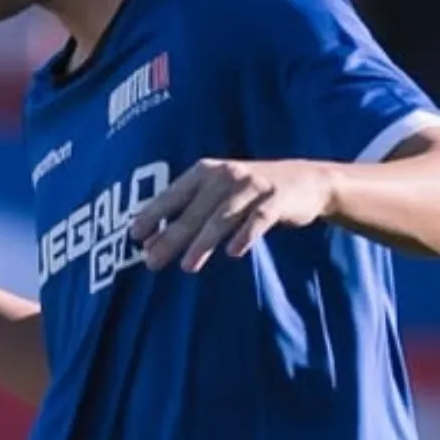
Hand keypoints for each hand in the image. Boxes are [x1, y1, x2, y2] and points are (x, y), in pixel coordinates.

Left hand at [129, 159, 333, 272]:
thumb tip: (147, 243)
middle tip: (152, 262)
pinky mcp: (276, 199)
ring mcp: (252, 185)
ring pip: (222, 216)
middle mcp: (225, 175)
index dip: (153, 214)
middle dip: (171, 237)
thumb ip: (185, 213)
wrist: (306, 180)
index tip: (133, 237)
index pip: (172, 194)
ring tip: (188, 267)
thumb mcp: (215, 195)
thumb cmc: (249, 192)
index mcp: (204, 172)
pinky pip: (259, 219)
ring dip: (203, 242)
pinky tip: (234, 253)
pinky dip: (245, 235)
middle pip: (194, 210)